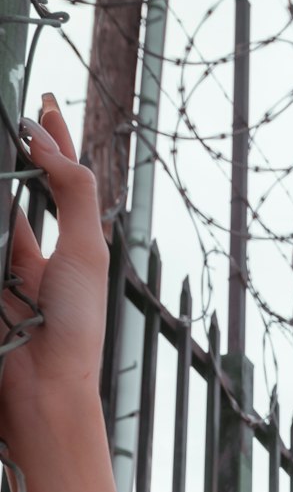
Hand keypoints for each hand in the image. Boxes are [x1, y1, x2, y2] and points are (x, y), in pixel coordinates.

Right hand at [0, 93, 109, 451]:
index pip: (55, 182)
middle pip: (10, 192)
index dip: (49, 143)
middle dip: (7, 157)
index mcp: (64, 249)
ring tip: (3, 143)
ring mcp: (1, 273)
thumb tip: (46, 140)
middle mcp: (29, 257)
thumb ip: (72, 193)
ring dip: (0, 187)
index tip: (38, 104)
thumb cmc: (75, 326)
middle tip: (9, 116)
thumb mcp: (85, 251)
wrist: (43, 387)